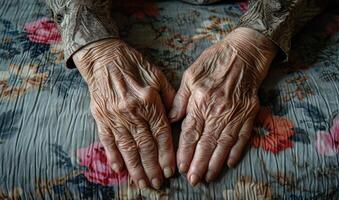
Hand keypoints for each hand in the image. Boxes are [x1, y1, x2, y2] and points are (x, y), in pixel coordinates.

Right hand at [73, 39, 175, 188]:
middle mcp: (132, 111)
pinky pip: (107, 140)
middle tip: (158, 184)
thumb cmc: (133, 64)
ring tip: (142, 183)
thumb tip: (176, 118)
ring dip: (135, 167)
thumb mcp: (156, 75)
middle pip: (144, 145)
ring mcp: (114, 115)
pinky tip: (119, 169)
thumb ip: (169, 96)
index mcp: (148, 101)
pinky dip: (113, 155)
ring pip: (127, 147)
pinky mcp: (100, 117)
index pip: (160, 134)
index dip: (166, 154)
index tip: (171, 170)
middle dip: (152, 167)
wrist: (103, 56)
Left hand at [169, 28, 276, 184]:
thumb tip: (171, 119)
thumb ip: (181, 99)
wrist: (245, 51)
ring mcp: (235, 113)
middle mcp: (218, 110)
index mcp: (201, 100)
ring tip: (209, 176)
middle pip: (207, 143)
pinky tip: (229, 163)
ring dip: (216, 162)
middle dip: (199, 164)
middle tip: (194, 180)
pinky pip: (243, 136)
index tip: (181, 167)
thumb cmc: (214, 61)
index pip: (191, 133)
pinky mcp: (249, 112)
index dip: (186, 152)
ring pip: (224, 143)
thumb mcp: (190, 74)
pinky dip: (237, 151)